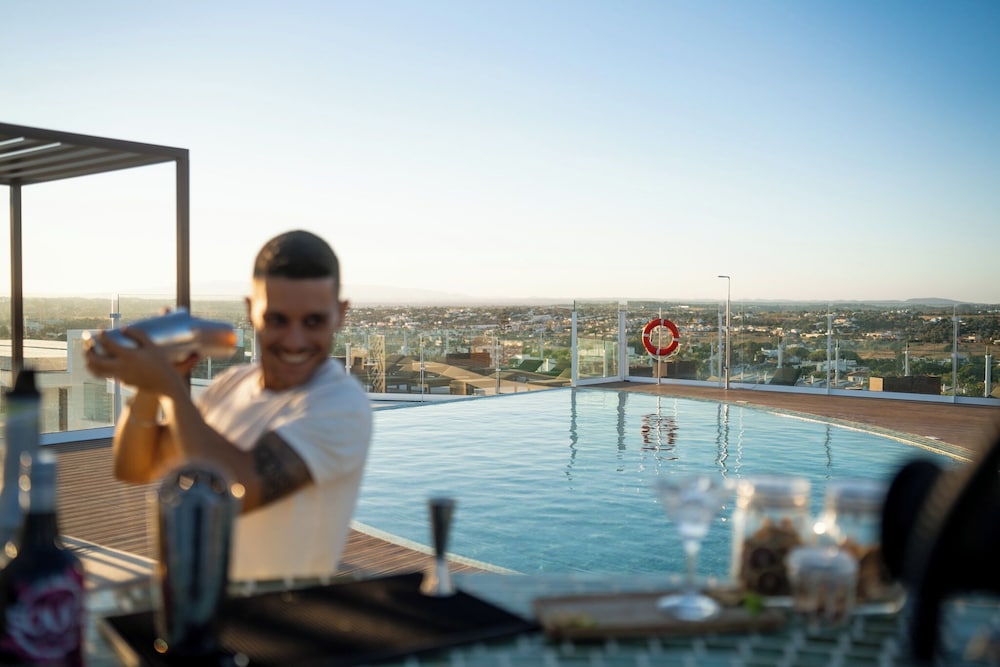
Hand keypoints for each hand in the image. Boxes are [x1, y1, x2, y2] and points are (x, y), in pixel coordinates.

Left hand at [85, 327, 200, 394]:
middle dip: (88, 350)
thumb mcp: (152, 346)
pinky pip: (106, 375)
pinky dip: (100, 369)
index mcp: (128, 356)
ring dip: (89, 362)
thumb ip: (138, 335)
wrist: (165, 384)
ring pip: (96, 371)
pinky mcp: (121, 382)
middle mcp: (121, 367)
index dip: (101, 335)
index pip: (107, 344)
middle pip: (95, 359)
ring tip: (90, 354)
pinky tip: (103, 363)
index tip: (100, 330)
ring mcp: (120, 376)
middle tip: (88, 343)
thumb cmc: (162, 363)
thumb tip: (123, 328)